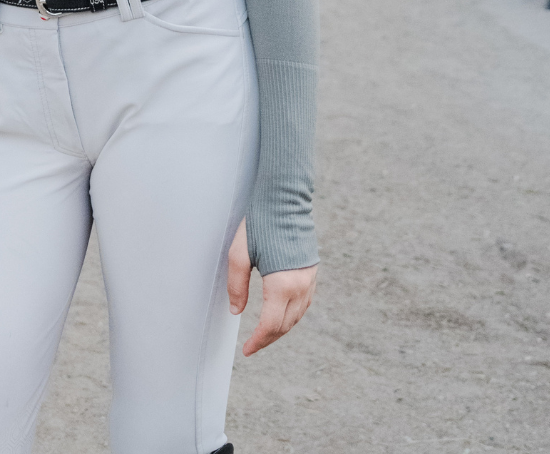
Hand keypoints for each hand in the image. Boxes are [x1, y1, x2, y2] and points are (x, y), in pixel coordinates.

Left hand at [227, 219, 316, 356]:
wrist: (285, 198)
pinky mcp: (313, 271)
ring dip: (282, 329)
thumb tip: (236, 312)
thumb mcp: (239, 254)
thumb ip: (236, 286)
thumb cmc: (259, 222)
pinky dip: (293, 315)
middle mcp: (300, 286)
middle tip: (253, 345)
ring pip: (298, 316)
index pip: (270, 325)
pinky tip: (282, 313)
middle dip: (268, 339)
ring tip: (265, 333)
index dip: (258, 341)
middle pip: (285, 326)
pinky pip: (305, 303)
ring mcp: (310, 279)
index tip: (246, 350)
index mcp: (282, 284)